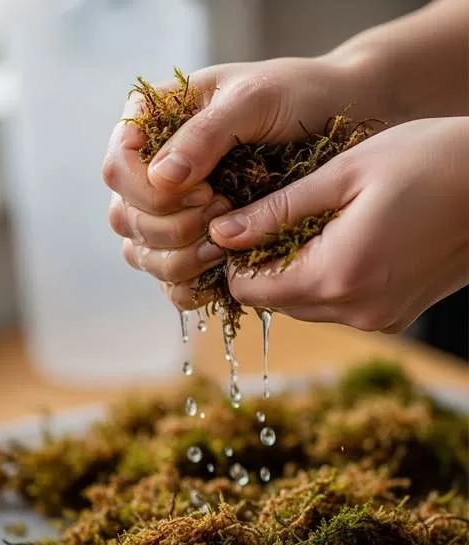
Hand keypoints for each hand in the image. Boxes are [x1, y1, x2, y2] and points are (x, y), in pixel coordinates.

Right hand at [104, 57, 363, 307]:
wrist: (344, 115)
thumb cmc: (298, 93)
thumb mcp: (254, 99)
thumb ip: (205, 134)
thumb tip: (160, 178)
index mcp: (148, 122)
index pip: (118, 169)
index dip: (151, 192)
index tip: (208, 191)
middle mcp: (148, 167)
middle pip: (124, 216)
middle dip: (171, 227)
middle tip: (224, 212)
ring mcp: (167, 208)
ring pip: (139, 252)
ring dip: (178, 260)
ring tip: (225, 246)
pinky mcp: (192, 241)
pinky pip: (167, 280)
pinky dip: (187, 287)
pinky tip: (220, 276)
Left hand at [207, 117, 468, 332]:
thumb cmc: (429, 160)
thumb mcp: (344, 174)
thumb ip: (276, 210)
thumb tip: (221, 234)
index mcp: (338, 276)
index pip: (248, 291)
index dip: (234, 258)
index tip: (238, 220)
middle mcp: (357, 311)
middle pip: (274, 302)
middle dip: (262, 263)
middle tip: (270, 215)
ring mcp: (381, 318)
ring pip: (305, 305)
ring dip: (294, 270)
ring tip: (309, 220)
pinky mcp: (397, 315)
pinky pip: (338, 304)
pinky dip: (326, 277)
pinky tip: (340, 235)